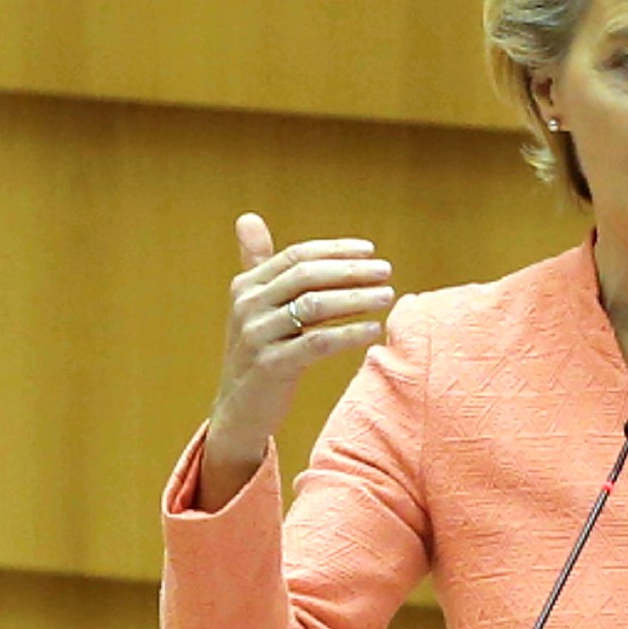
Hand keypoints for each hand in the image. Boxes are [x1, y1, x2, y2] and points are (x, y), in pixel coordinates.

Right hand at [199, 213, 394, 508]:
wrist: (240, 410)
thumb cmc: (258, 353)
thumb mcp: (254, 307)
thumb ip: (258, 264)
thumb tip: (248, 218)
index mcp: (245, 286)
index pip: (296, 256)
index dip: (336, 251)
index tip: (371, 250)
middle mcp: (247, 306)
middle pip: (307, 276)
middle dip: (351, 270)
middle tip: (386, 271)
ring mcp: (257, 336)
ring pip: (314, 306)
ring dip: (356, 298)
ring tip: (387, 296)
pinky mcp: (271, 366)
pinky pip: (318, 343)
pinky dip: (349, 333)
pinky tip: (373, 329)